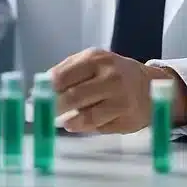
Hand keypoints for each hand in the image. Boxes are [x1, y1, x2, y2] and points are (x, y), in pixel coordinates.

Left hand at [49, 48, 186, 133]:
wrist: (151, 85)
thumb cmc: (113, 73)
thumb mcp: (93, 62)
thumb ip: (67, 72)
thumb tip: (40, 89)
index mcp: (97, 59)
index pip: (62, 76)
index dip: (46, 90)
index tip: (35, 98)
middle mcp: (110, 77)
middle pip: (72, 97)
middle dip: (54, 108)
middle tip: (44, 113)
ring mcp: (120, 100)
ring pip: (85, 116)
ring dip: (69, 121)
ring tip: (64, 120)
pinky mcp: (126, 119)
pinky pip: (97, 127)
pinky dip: (84, 127)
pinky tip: (80, 123)